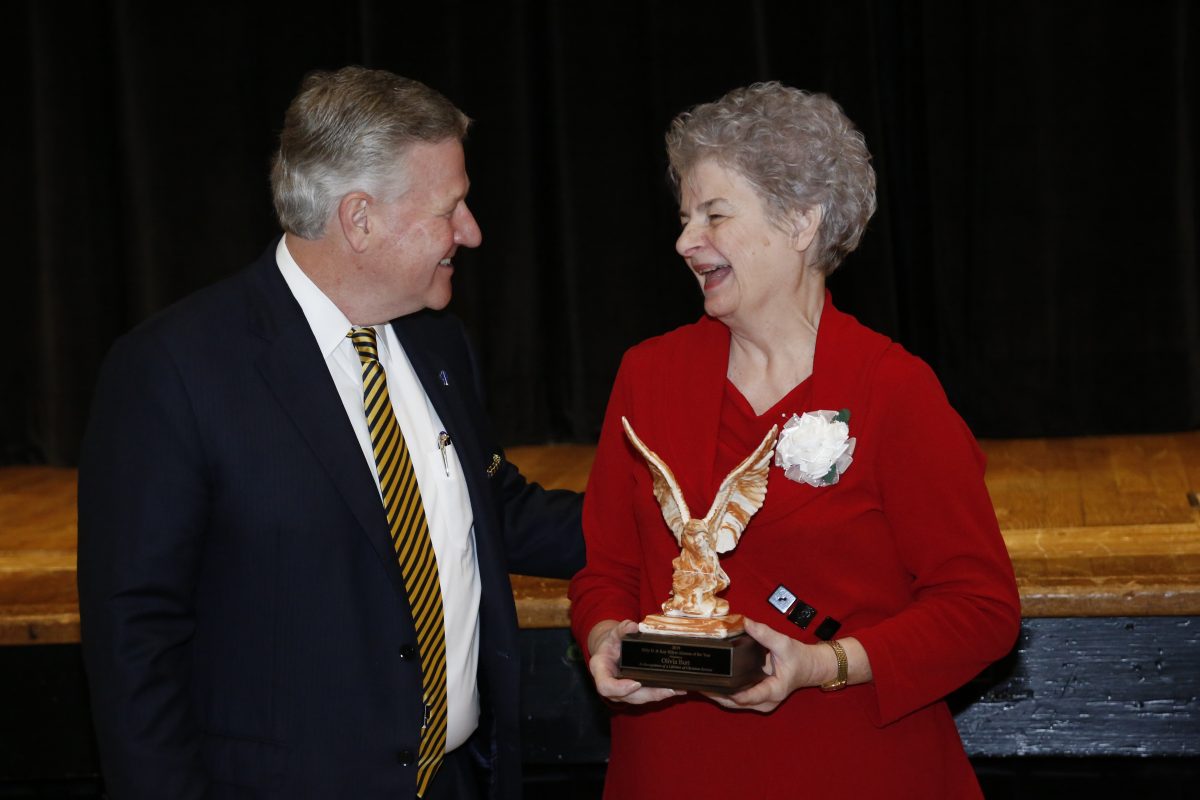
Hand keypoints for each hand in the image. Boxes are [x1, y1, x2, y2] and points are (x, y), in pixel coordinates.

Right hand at [586, 619, 685, 704]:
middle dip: (649, 694)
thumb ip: (623, 629)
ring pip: (639, 698)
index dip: (620, 689)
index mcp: (601, 670)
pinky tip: (677, 689)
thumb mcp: (614, 633)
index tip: (636, 683)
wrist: (610, 650)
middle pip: (628, 697)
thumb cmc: (611, 643)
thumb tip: (634, 627)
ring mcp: (621, 692)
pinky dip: (660, 692)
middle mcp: (610, 685)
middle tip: (668, 689)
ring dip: (658, 695)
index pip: (605, 686)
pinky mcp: (633, 693)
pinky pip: (646, 695)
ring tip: (675, 689)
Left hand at [704, 617, 822, 712]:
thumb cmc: (798, 657)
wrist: (809, 667)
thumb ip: (764, 633)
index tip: (715, 686)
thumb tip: (744, 621)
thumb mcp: (783, 643)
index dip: (731, 693)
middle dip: (716, 695)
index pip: (749, 696)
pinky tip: (710, 682)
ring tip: (698, 682)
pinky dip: (723, 693)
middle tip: (697, 682)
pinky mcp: (756, 699)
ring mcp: (760, 702)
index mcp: (774, 690)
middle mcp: (765, 701)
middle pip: (735, 703)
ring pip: (733, 704)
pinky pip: (736, 699)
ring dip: (716, 695)